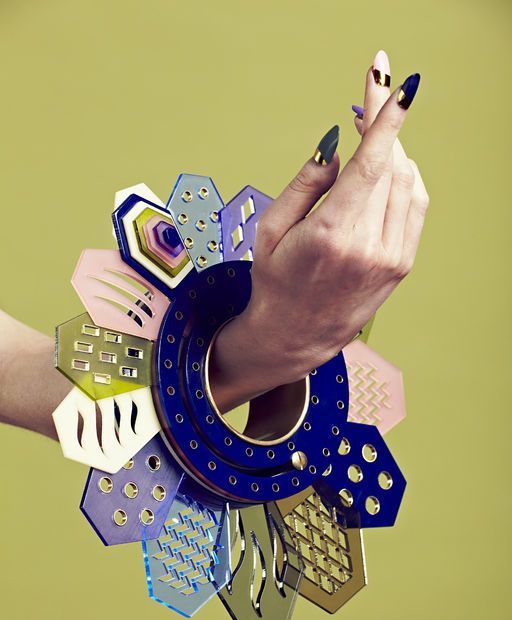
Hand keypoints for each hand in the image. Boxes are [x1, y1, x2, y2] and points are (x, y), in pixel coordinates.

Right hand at [210, 51, 428, 413]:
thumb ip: (305, 183)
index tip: (392, 82)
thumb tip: (336, 144)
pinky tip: (384, 171)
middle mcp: (368, 247)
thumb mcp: (271, 230)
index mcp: (331, 235)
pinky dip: (404, 177)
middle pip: (391, 165)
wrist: (297, 335)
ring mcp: (391, 258)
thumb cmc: (276, 282)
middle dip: (381, 126)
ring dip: (392, 151)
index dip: (384, 117)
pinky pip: (414, 204)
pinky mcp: (402, 264)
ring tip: (367, 138)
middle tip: (364, 103)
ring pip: (407, 181)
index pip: (371, 163)